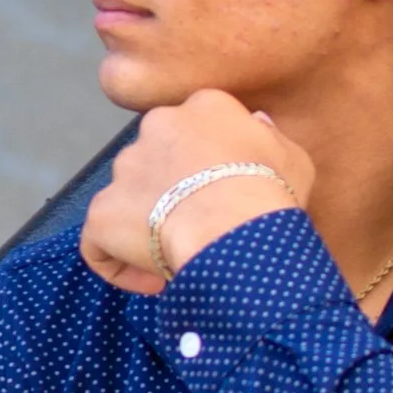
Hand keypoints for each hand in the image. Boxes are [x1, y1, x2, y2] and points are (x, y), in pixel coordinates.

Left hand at [82, 93, 313, 296]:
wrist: (235, 227)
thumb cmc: (272, 195)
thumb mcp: (292, 158)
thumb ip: (268, 138)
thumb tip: (257, 126)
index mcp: (204, 108)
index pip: (195, 130)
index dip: (205, 167)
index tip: (221, 199)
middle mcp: (157, 126)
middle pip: (157, 161)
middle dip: (170, 196)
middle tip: (198, 230)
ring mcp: (124, 168)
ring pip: (128, 199)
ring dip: (147, 228)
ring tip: (178, 261)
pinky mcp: (102, 211)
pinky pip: (100, 243)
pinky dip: (121, 265)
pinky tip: (153, 284)